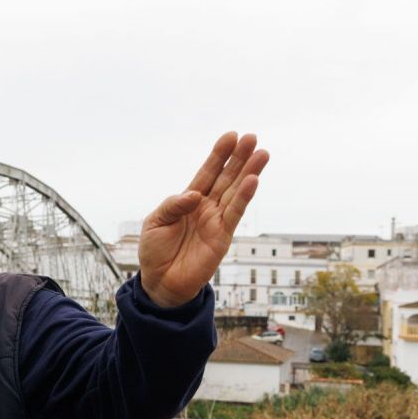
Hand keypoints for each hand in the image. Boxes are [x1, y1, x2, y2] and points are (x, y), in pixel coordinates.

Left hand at [138, 132, 268, 307]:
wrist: (160, 282)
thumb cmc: (155, 251)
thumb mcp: (155, 222)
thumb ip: (173, 205)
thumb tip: (195, 195)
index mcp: (189, 199)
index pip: (207, 172)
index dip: (218, 155)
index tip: (230, 136)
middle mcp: (206, 207)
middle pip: (226, 178)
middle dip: (239, 158)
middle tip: (252, 137)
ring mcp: (216, 221)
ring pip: (235, 192)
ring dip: (249, 173)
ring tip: (262, 153)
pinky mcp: (222, 237)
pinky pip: (235, 214)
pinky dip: (244, 197)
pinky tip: (253, 180)